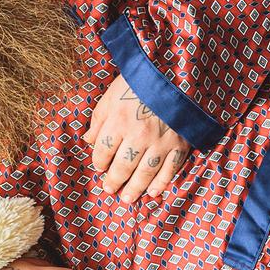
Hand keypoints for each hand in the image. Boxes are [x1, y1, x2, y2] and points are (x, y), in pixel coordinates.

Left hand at [82, 73, 195, 202]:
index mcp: (119, 121)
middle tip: (109, 189)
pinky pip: (170, 169)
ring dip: (135, 189)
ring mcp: (161, 141)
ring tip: (127, 199)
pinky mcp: (180, 143)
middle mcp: (138, 135)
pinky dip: (162, 183)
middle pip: (123, 167)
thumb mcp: (112, 94)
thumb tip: (88, 140)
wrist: (175, 71)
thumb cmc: (139, 81)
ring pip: (145, 173)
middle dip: (114, 181)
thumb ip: (99, 119)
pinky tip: (153, 192)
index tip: (99, 167)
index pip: (103, 152)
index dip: (99, 162)